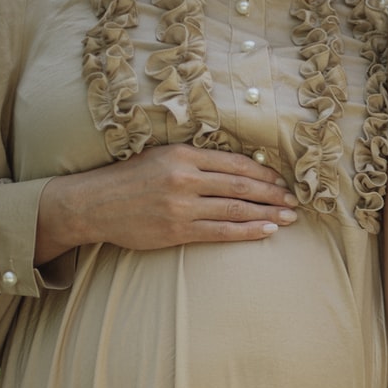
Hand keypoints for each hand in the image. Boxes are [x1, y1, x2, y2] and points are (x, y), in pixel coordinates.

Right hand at [36, 145, 300, 262]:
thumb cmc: (129, 179)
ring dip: (267, 214)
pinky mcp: (177, 231)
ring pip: (236, 210)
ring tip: (288, 218)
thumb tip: (235, 168)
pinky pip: (221, 232)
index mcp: (183, 155)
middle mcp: (185, 179)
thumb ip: (195, 161)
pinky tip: (266, 232)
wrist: (93, 204)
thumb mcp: (161, 157)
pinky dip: (247, 231)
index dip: (263, 172)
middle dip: (273, 194)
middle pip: (241, 186)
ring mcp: (182, 207)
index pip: (234, 163)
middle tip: (294, 201)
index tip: (282, 180)